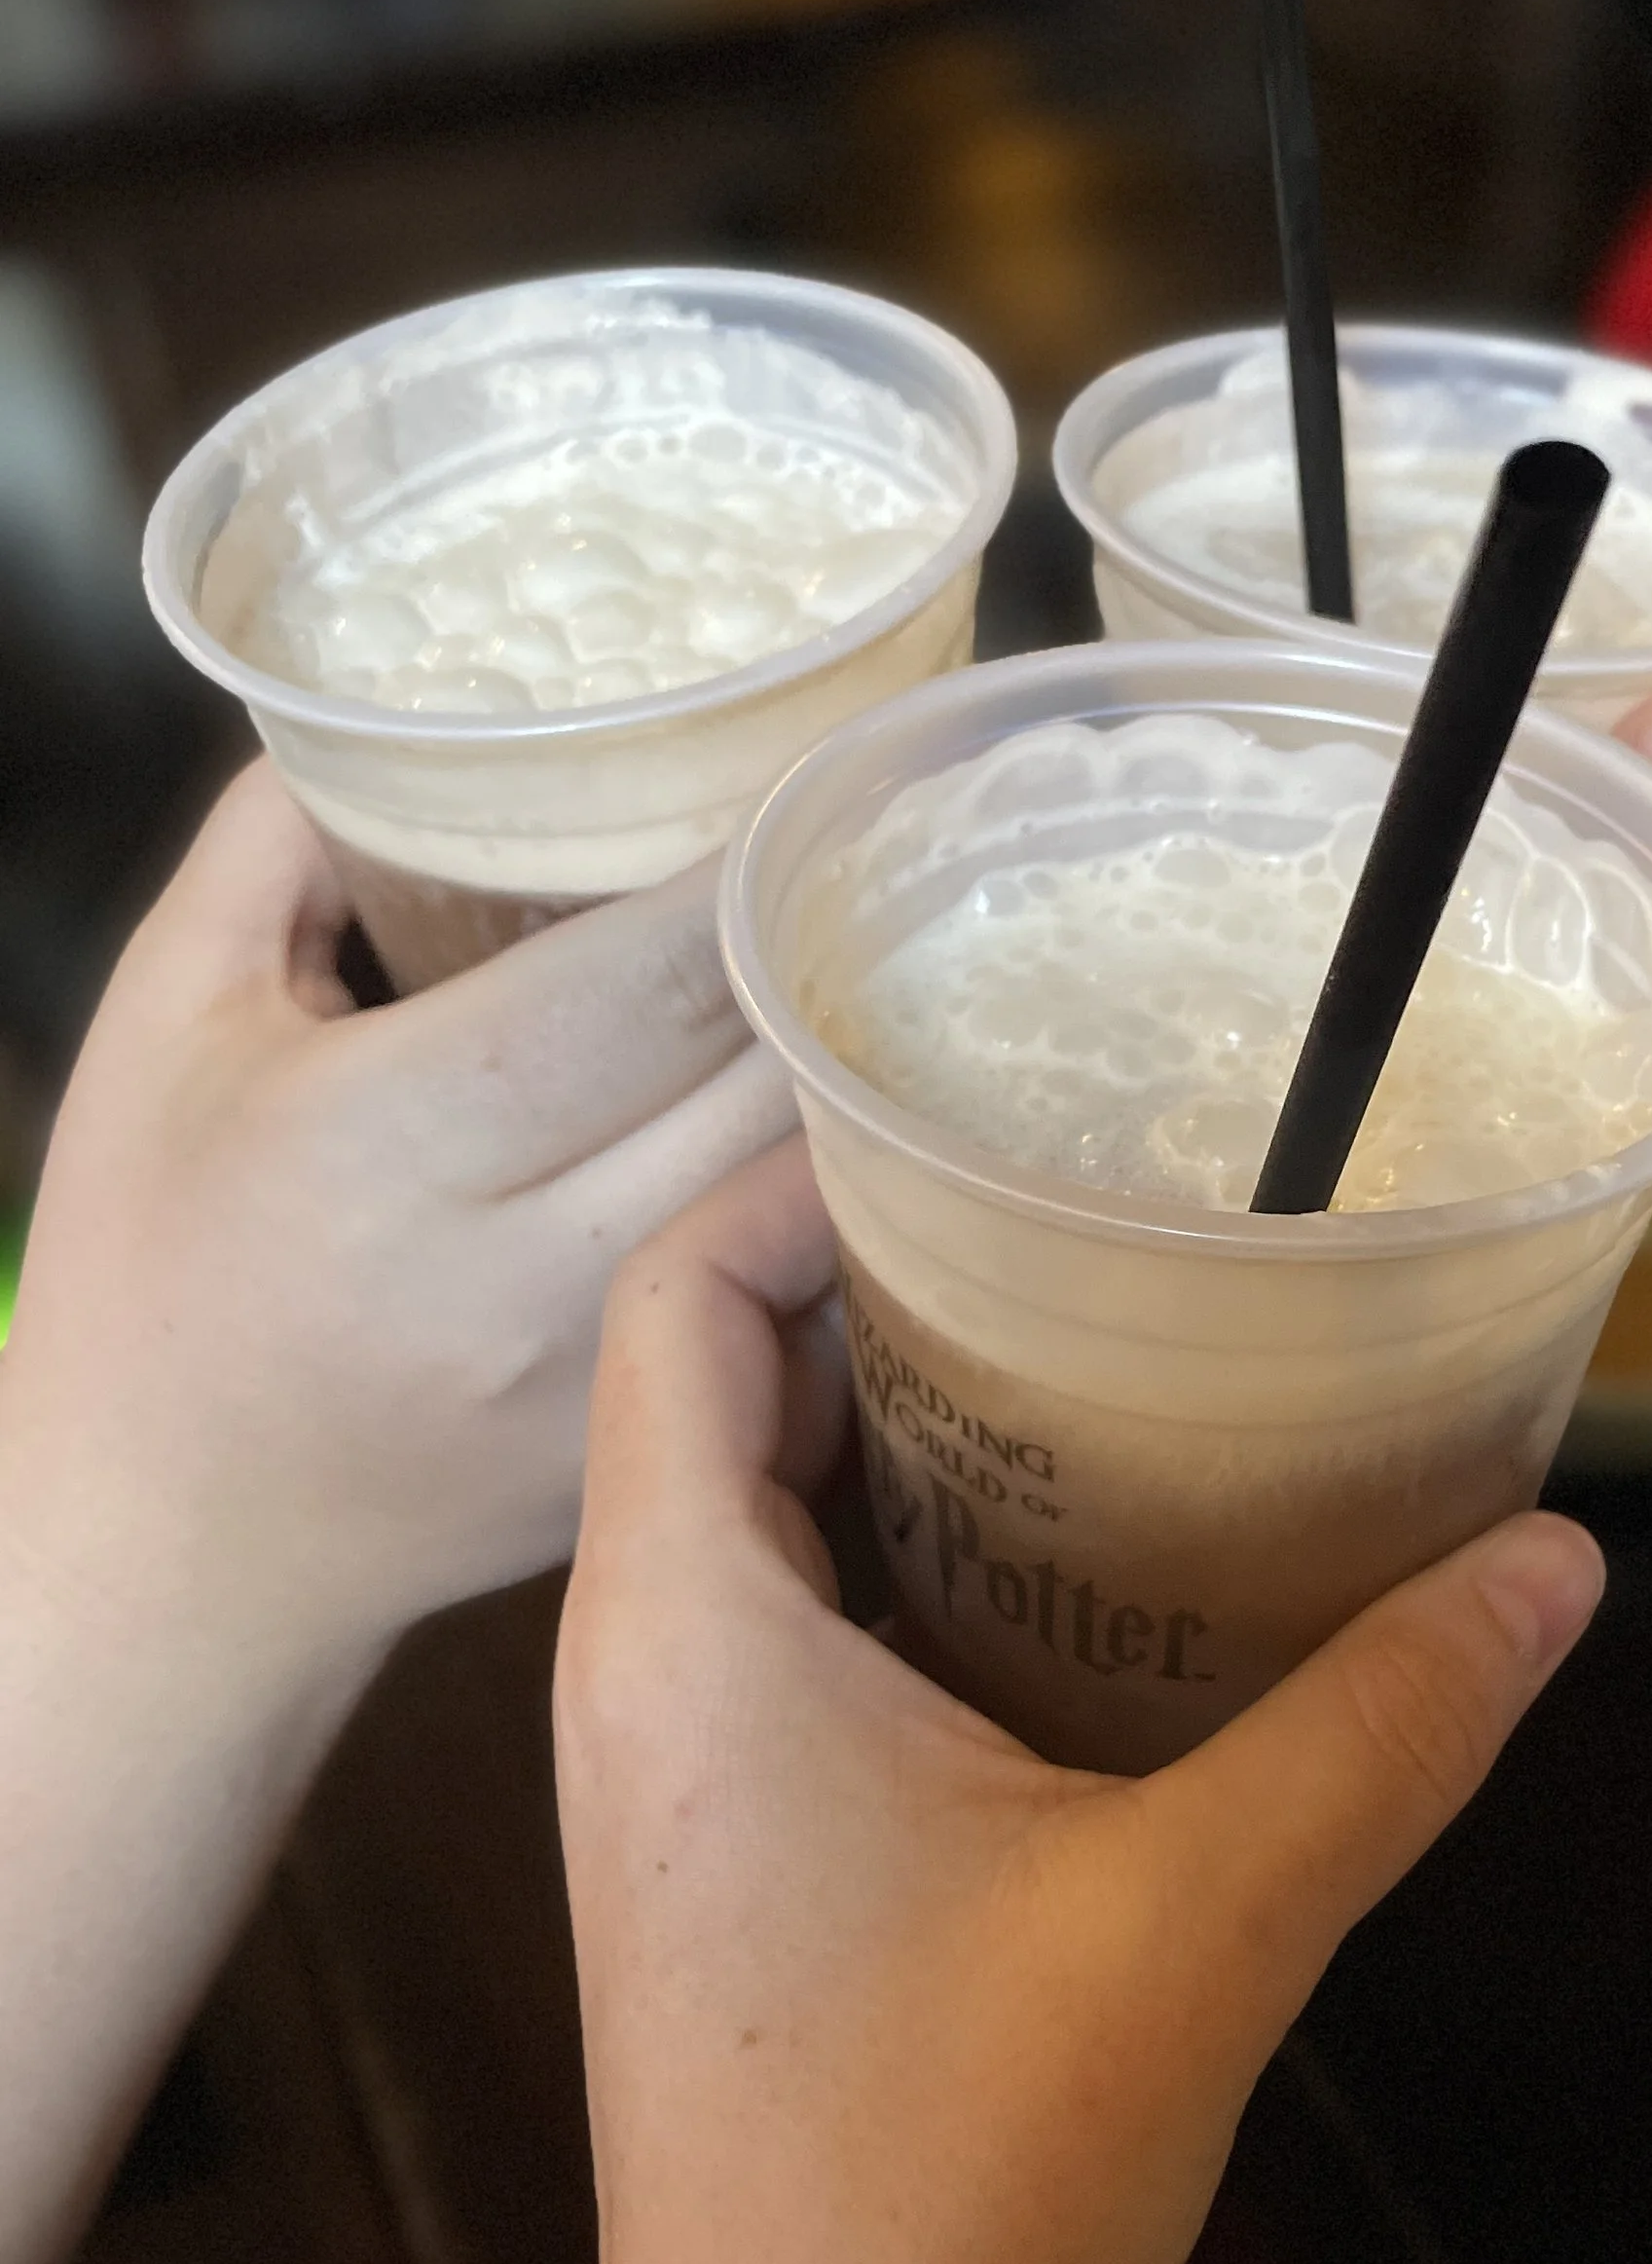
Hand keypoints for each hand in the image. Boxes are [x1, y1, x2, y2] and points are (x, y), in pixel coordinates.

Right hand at [0, 760, 793, 1677]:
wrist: (167, 1546)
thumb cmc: (154, 1261)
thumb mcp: (169, 1021)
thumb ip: (285, 842)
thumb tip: (432, 717)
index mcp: (394, 1139)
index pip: (652, 978)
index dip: (756, 869)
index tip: (820, 771)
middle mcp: (527, 1269)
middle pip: (769, 1076)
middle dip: (839, 951)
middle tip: (881, 848)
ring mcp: (613, 1375)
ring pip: (816, 1185)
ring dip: (867, 1070)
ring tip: (886, 962)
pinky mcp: (662, 1439)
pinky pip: (811, 1292)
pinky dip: (844, 1194)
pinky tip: (858, 1114)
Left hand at [511, 1149, 1604, 2263]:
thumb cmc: (944, 2178)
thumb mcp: (1208, 1915)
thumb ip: (1390, 1718)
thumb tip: (1560, 1560)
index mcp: (684, 1624)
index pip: (685, 1296)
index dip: (808, 1166)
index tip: (985, 1110)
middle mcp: (641, 1668)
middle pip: (723, 1377)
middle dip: (893, 1273)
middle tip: (1093, 1206)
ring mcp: (673, 1774)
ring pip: (764, 1507)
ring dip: (913, 1418)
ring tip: (1115, 1346)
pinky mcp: (725, 1858)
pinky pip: (796, 1624)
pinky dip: (917, 1547)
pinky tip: (1094, 1566)